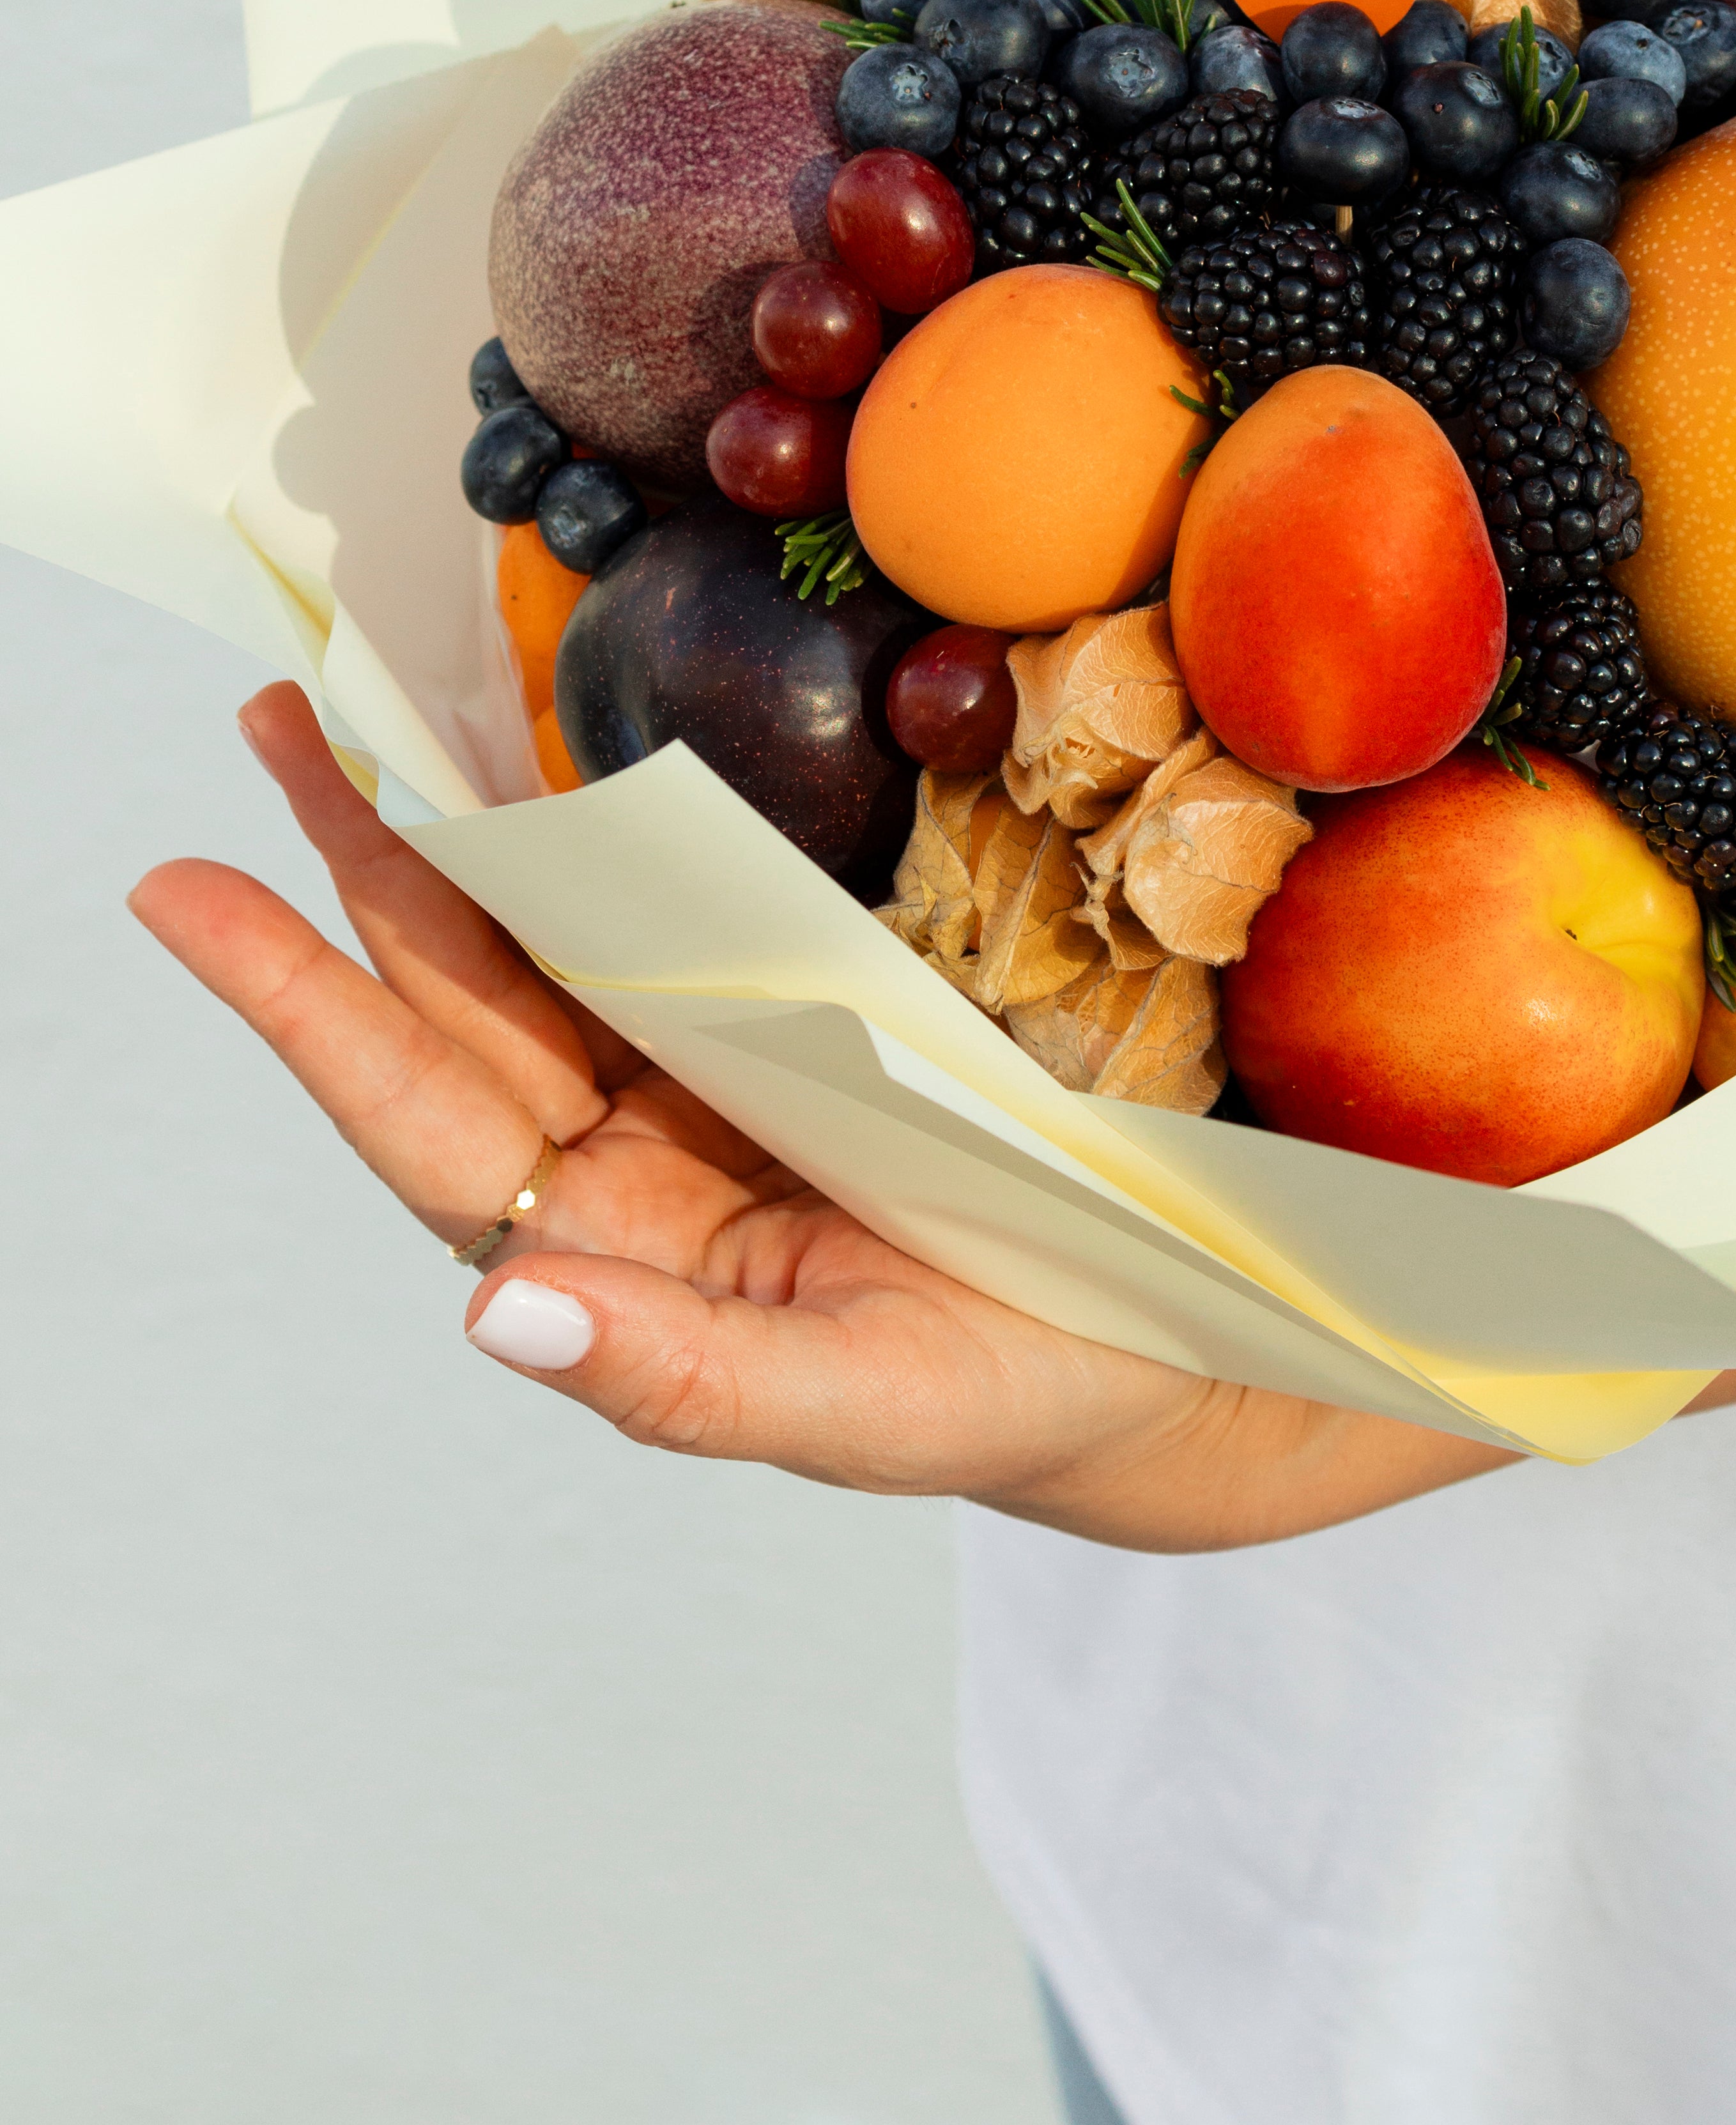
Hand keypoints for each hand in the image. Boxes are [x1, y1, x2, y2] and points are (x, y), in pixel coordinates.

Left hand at [128, 686, 1522, 1548]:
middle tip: (271, 727)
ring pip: (538, 947)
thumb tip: (494, 1313)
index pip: (426, 1122)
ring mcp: (699, 1084)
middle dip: (351, 873)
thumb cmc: (1011, 1385)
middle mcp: (629, 1162)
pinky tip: (527, 762)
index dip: (303, 1006)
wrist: (1160, 1332)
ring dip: (443, 837)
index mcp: (620, 1254)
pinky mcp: (785, 1023)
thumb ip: (679, 1379)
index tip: (186, 889)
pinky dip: (579, 839)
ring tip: (346, 721)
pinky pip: (653, 918)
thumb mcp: (864, 1403)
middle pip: (455, 1003)